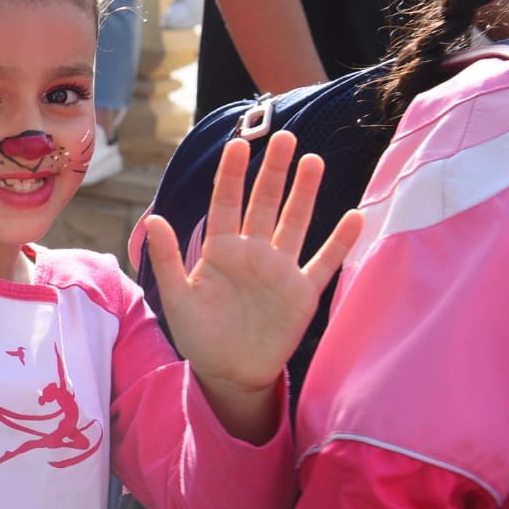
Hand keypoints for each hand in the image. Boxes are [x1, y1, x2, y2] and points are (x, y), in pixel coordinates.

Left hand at [144, 131, 362, 407]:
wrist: (228, 372)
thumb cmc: (199, 334)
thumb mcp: (178, 297)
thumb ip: (168, 258)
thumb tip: (153, 218)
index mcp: (220, 249)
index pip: (226, 203)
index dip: (232, 174)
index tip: (238, 144)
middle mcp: (253, 252)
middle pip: (264, 203)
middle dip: (272, 171)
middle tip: (283, 136)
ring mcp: (280, 270)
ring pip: (294, 222)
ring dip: (304, 193)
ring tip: (313, 160)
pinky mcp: (302, 292)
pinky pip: (324, 262)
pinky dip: (339, 242)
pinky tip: (355, 217)